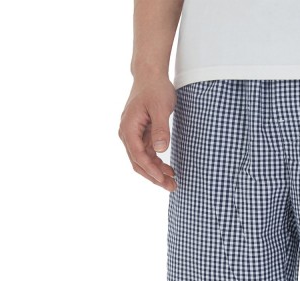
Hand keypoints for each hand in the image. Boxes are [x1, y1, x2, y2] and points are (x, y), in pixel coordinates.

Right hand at [119, 77, 177, 191]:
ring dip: (156, 172)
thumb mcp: (161, 108)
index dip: (151, 169)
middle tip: (171, 187)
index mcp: (129, 127)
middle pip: (138, 162)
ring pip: (142, 160)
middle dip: (154, 176)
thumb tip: (160, 150)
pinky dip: (157, 163)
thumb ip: (160, 129)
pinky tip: (169, 170)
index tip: (163, 179)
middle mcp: (127, 133)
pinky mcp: (140, 135)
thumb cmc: (155, 88)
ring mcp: (132, 135)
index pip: (138, 155)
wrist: (150, 75)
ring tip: (173, 182)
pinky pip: (146, 154)